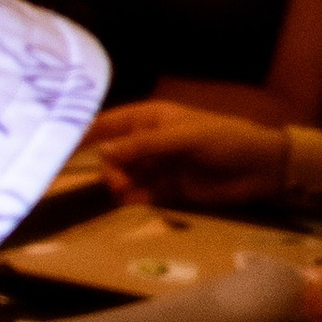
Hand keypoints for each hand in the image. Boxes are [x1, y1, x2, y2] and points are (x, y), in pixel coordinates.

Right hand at [92, 102, 289, 205]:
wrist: (261, 168)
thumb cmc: (226, 140)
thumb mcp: (185, 137)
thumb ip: (144, 145)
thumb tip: (103, 152)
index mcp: (153, 118)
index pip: (111, 123)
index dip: (86, 133)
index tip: (60, 145)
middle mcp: (150, 141)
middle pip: (113, 155)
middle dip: (110, 167)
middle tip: (118, 182)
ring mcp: (158, 166)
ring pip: (123, 176)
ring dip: (120, 184)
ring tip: (127, 193)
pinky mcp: (168, 190)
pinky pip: (139, 195)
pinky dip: (133, 200)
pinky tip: (134, 203)